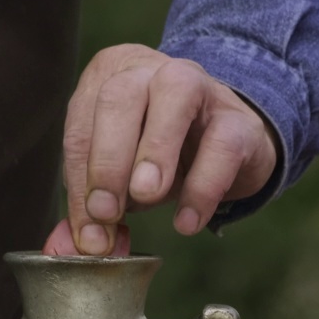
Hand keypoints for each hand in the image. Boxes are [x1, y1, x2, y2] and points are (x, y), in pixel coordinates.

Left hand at [44, 43, 278, 255]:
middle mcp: (151, 71)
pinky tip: (187, 221)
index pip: (82, 125)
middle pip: (120, 96)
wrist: (231, 150)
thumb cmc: (163, 158)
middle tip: (106, 212)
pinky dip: (202, 186)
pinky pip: (222, 144)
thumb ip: (96, 209)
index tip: (88, 226)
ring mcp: (201, 86)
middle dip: (107, 159)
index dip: (81, 178)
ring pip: (175, 93)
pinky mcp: (239, 120)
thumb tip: (79, 247)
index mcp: (109, 78)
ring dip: (155, 149)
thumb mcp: (122, 180)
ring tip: (146, 196)